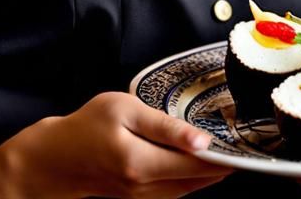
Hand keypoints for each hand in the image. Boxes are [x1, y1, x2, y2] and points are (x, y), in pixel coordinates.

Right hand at [0, 91, 232, 198]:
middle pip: (195, 181)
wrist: (55, 158)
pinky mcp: (137, 197)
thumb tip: (201, 141)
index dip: (224, 158)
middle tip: (243, 150)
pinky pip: (173, 192)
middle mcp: (145, 187)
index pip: (196, 165)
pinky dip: (190, 181)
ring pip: (187, 190)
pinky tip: (198, 168)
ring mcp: (141, 197)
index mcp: (142, 163)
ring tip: (227, 157)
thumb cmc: (86, 126)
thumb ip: (164, 126)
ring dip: (208, 177)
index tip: (245, 147)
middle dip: (221, 168)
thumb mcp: (123, 111)